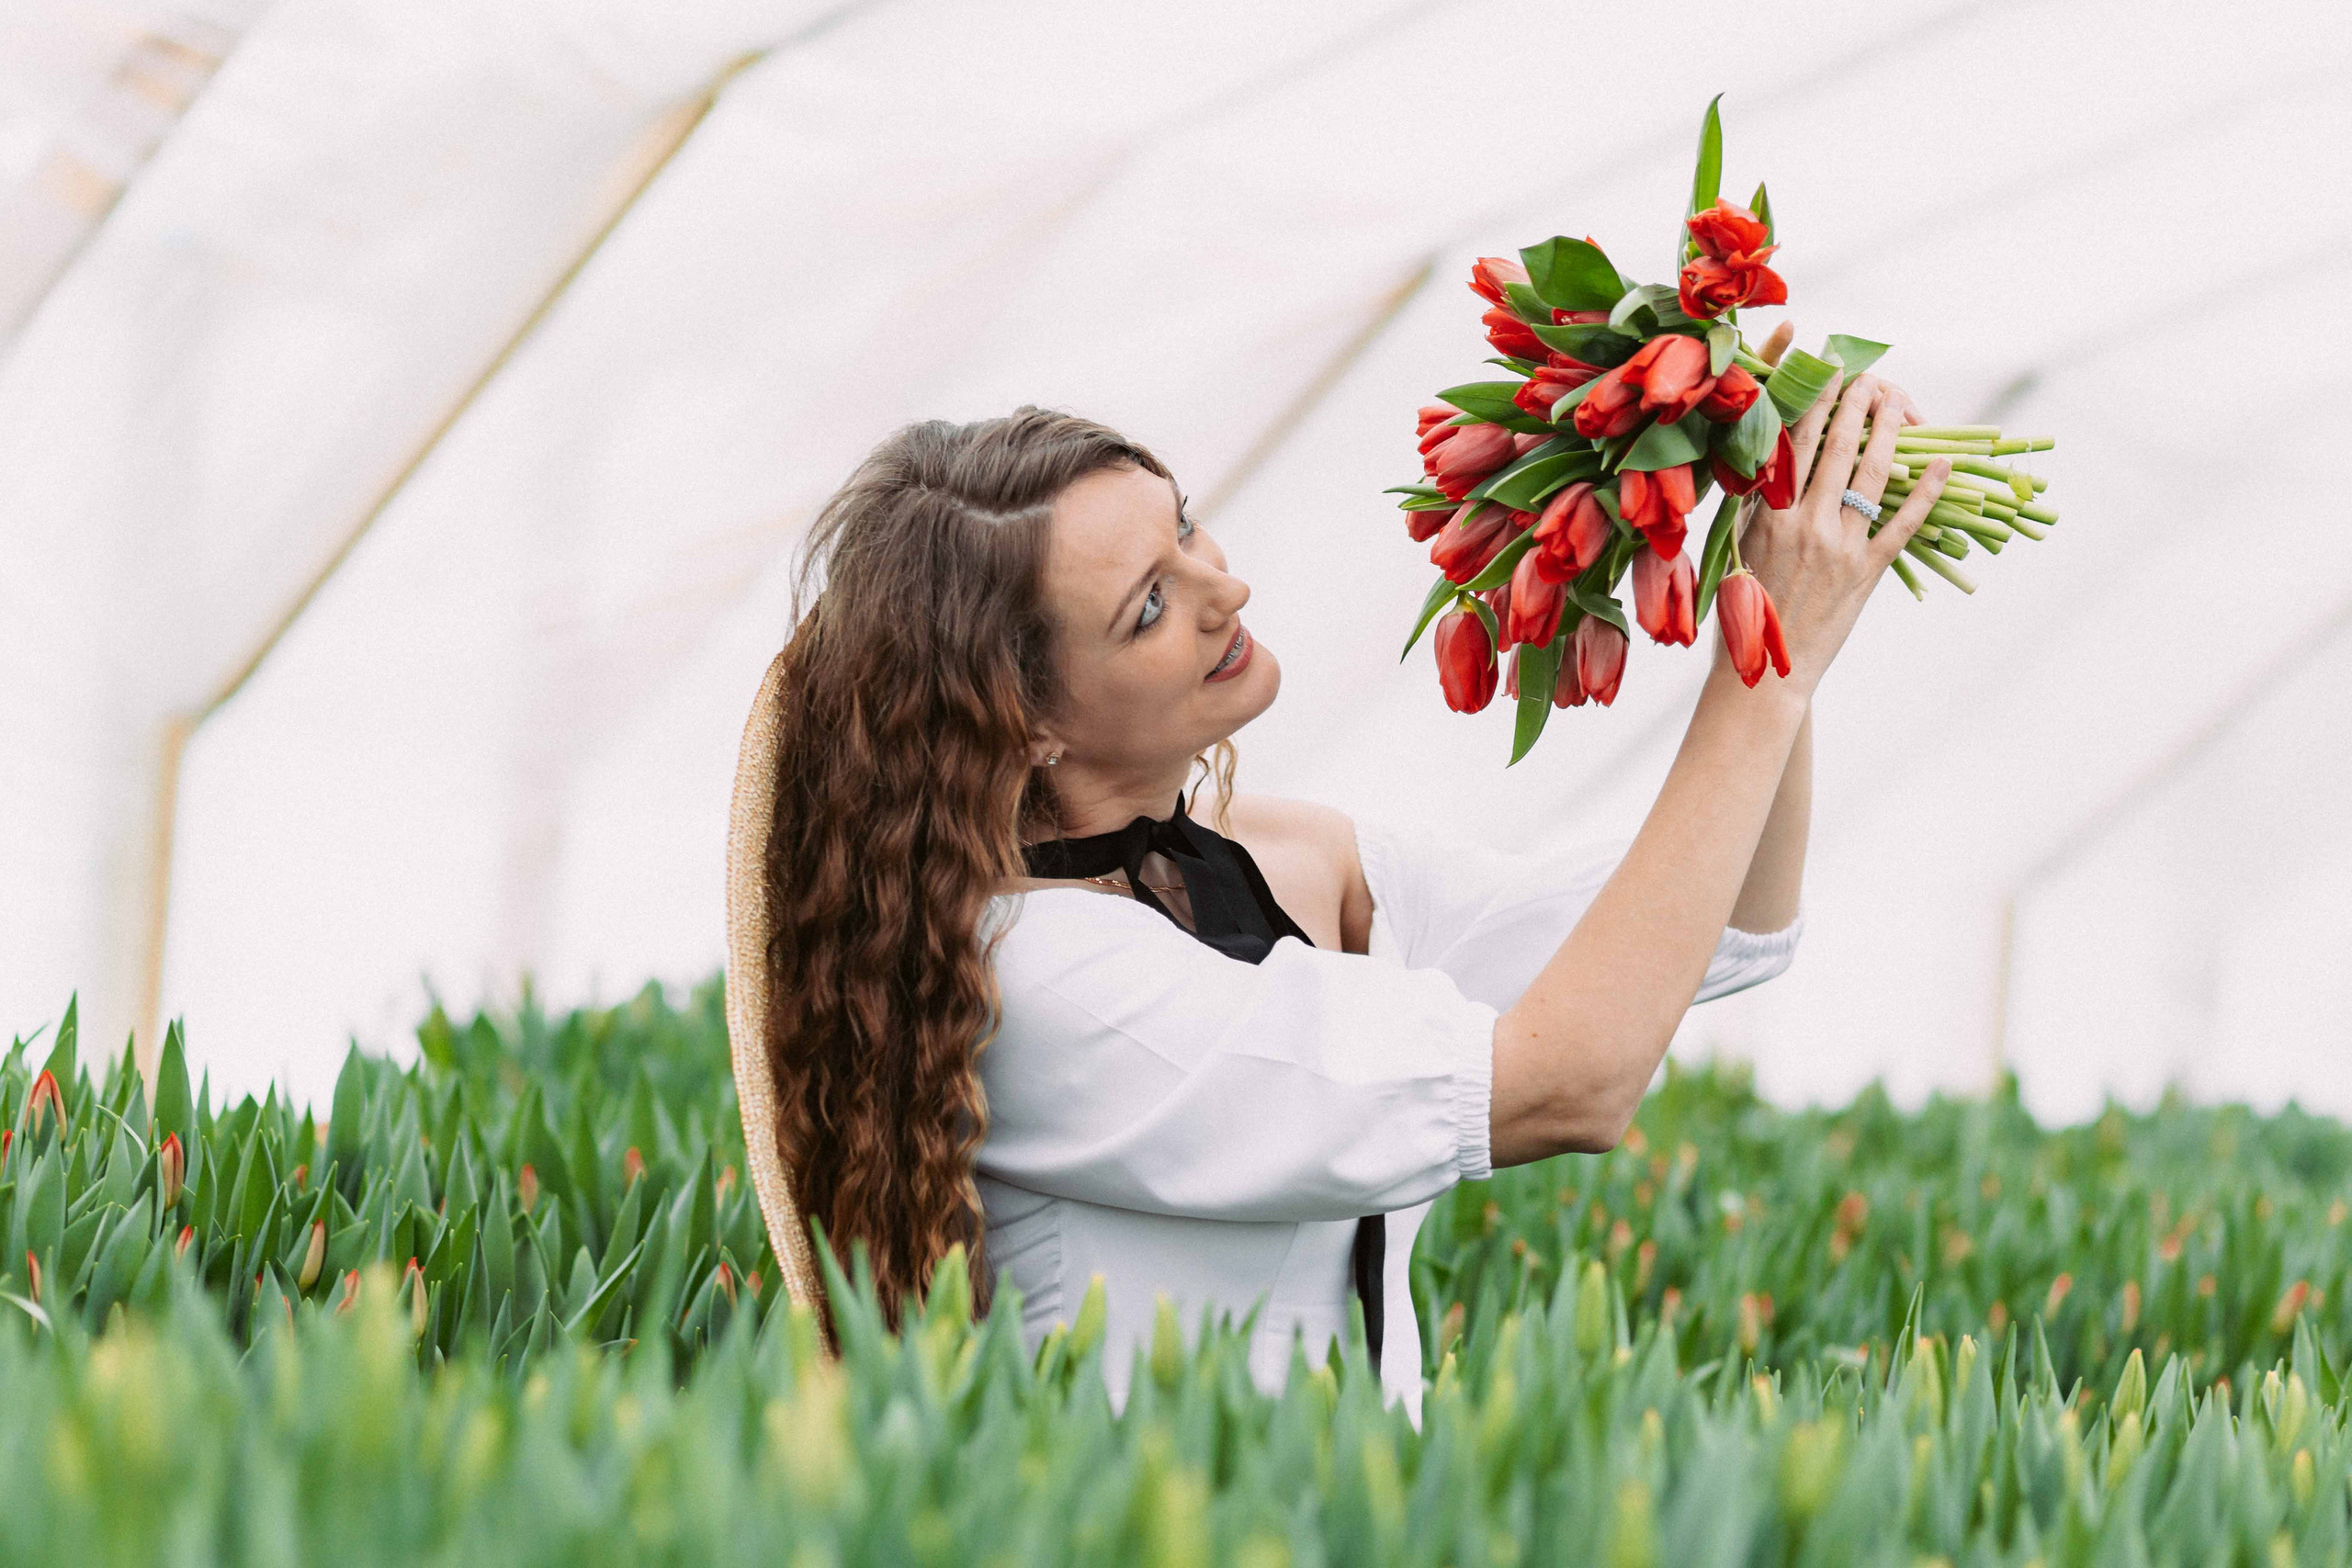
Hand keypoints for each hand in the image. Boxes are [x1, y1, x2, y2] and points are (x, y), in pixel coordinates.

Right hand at [1730, 366, 1950, 699]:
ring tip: (1898, 402)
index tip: (1828, 372)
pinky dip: (1925, 491)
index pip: (1793, 444)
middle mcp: (1806, 525)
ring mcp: (1841, 547)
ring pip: (1871, 475)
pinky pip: (1903, 523)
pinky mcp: (1868, 572)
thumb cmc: (1743, 613)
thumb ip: (1755, 506)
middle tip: (1868, 377)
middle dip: (1856, 404)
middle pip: (1836, 448)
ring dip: (1888, 432)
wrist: (1768, 672)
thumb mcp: (1737, 549)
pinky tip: (1941, 465)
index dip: (1814, 402)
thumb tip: (1769, 459)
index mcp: (1767, 517)